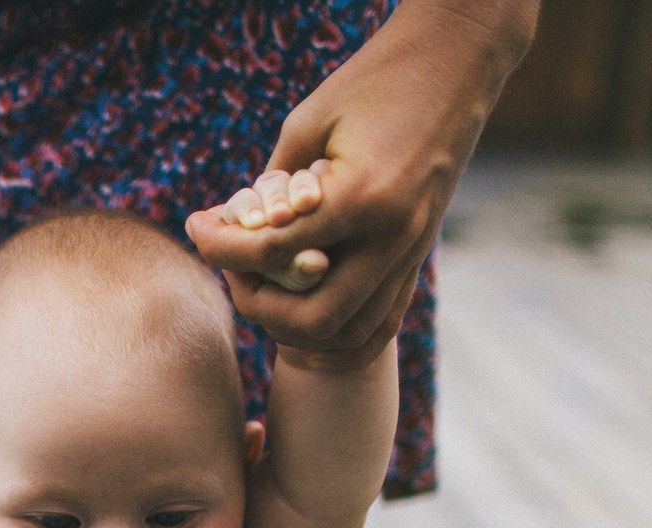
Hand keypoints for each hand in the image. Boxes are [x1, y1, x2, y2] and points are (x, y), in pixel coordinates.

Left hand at [186, 0, 534, 367]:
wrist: (456, 64)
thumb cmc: (374, 82)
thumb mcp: (309, 123)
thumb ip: (271, 187)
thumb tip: (234, 232)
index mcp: (361, 196)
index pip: (271, 250)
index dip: (217, 245)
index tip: (195, 225)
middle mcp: (392, 237)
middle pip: (310, 318)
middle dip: (255, 303)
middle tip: (233, 266)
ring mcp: (411, 253)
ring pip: (346, 334)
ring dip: (292, 327)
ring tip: (262, 288)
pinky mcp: (418, 256)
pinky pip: (378, 326)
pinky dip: (336, 339)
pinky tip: (300, 323)